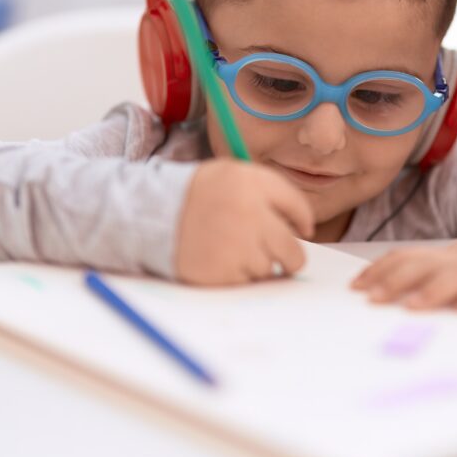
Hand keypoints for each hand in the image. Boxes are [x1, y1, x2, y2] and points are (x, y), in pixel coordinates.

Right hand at [175, 159, 314, 285]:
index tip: (303, 229)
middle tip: (285, 257)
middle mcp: (250, 215)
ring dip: (260, 263)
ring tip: (234, 248)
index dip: (304, 221)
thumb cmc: (198, 194)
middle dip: (292, 257)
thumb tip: (304, 228)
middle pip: (293, 250)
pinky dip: (239, 275)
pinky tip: (221, 258)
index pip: (298, 207)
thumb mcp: (233, 174)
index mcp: (253, 184)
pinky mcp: (223, 273)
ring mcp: (237, 247)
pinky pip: (247, 282)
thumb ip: (271, 192)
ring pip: (270, 269)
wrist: (152, 213)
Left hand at [350, 236, 456, 311]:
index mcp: (447, 255)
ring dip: (434, 291)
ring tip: (413, 306)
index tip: (357, 287)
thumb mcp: (456, 265)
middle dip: (396, 281)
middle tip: (374, 299)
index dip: (380, 270)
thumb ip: (425, 273)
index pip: (407, 257)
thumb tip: (378, 290)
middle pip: (426, 265)